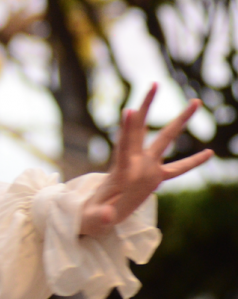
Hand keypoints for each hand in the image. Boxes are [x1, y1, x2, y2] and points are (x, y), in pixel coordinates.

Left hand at [80, 84, 212, 236]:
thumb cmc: (93, 216)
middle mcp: (134, 163)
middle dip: (147, 107)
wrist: (97, 216)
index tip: (129, 109)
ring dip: (178, 122)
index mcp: (120, 170)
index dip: (126, 129)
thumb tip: (106, 216)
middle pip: (141, 129)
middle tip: (154, 83)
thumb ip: (100, 216)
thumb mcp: (94, 218)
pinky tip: (209, 153)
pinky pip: (177, 169)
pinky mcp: (154, 178)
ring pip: (163, 140)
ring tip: (195, 102)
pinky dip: (192, 162)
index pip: (123, 145)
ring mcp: (145, 168)